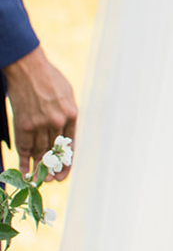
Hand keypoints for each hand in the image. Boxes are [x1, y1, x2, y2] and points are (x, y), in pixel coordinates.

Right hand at [2, 46, 77, 180]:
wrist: (29, 70)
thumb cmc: (49, 80)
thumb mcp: (67, 95)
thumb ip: (67, 113)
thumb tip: (65, 131)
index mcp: (72, 114)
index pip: (71, 145)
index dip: (67, 161)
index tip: (65, 173)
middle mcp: (57, 122)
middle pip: (55, 151)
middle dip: (53, 168)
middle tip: (52, 180)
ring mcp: (40, 125)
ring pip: (40, 152)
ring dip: (39, 168)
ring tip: (40, 179)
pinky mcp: (23, 126)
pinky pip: (25, 149)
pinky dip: (24, 162)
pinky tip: (25, 172)